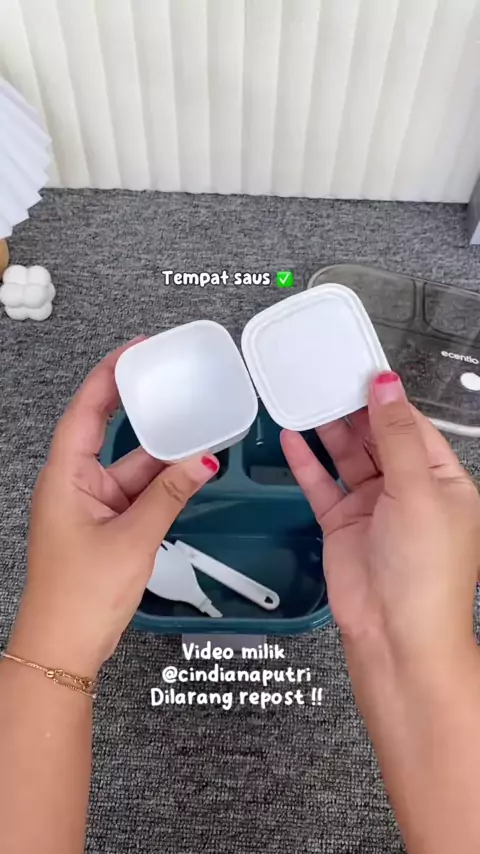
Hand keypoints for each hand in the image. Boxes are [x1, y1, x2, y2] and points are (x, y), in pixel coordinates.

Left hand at [9, 342, 218, 675]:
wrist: (64, 648)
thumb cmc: (78, 597)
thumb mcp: (133, 538)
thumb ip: (170, 495)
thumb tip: (201, 460)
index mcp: (64, 477)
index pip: (84, 410)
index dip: (108, 376)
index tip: (135, 352)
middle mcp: (73, 484)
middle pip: (107, 432)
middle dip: (137, 408)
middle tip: (166, 379)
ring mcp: (89, 505)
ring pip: (128, 466)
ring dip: (159, 455)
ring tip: (194, 430)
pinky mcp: (104, 524)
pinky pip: (135, 491)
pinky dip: (160, 483)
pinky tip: (187, 473)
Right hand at [281, 371, 479, 661]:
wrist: (394, 634)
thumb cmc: (425, 574)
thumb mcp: (418, 491)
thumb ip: (397, 436)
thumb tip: (387, 386)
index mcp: (442, 481)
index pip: (412, 426)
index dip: (387, 398)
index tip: (361, 369)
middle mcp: (409, 491)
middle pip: (378, 438)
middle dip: (354, 410)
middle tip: (327, 378)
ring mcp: (374, 507)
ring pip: (348, 457)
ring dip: (329, 431)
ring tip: (306, 399)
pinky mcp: (343, 523)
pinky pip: (322, 484)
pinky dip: (306, 462)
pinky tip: (292, 439)